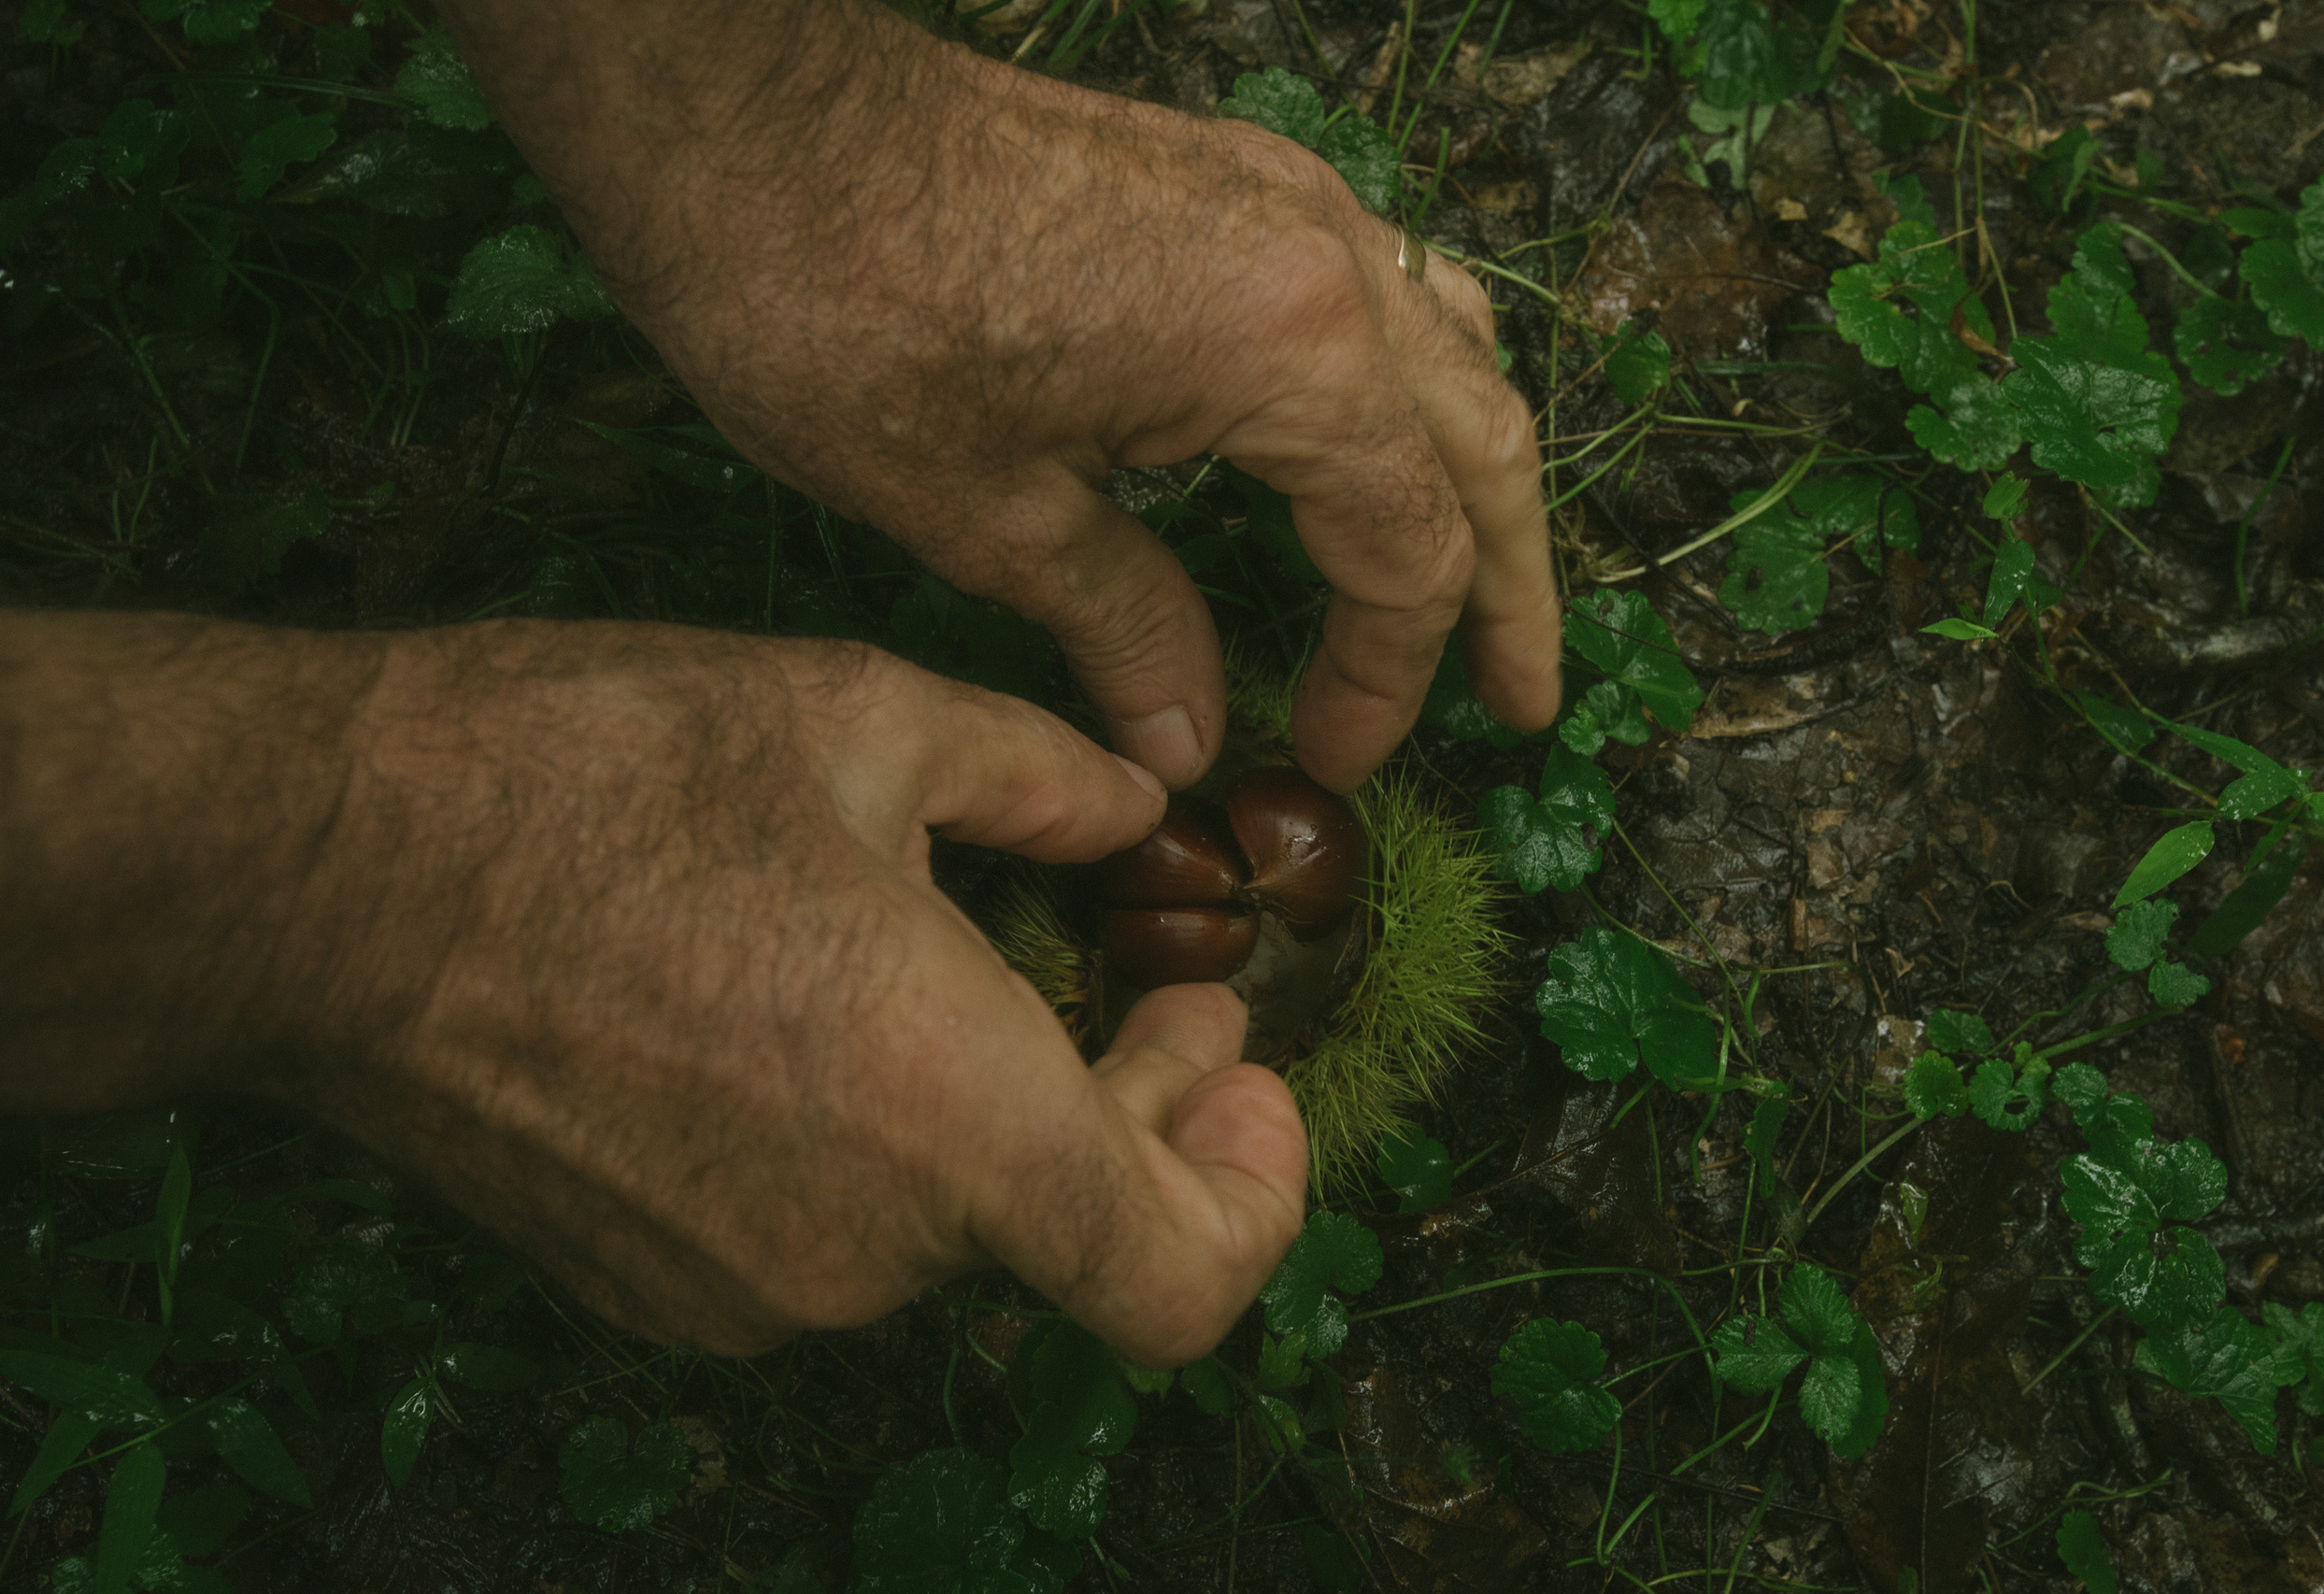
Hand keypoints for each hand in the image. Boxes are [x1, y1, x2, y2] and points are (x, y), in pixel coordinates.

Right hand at [0, 616, 1307, 1363]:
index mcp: (948, 1113)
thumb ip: (1049, 777)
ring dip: (1001, 1111)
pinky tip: (833, 1011)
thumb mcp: (862, 712)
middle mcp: (866, 1244)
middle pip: (1076, 1228)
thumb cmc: (594, 773)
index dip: (1260, 1194)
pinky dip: (884, 1145)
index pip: (1183, 1278)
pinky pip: (836, 1234)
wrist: (322, 873)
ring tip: (965, 961)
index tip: (1242, 1067)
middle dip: (1139, 1103)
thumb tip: (1142, 811)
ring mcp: (753, 1287)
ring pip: (953, 1222)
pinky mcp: (663, 1288)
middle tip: (1150, 972)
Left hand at [439, 0, 1561, 791]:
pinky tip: (1380, 443)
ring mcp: (1290, 202)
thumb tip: (1190, 739)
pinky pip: (1391, 289)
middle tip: (1519, 706)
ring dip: (1477, 481)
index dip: (1384, 679)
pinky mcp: (1237, 179)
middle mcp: (1330, 264)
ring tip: (1480, 587)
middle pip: (1481, 450)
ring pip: (1456, 354)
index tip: (1325, 761)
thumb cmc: (844, 314)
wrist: (754, 118)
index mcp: (1294, 354)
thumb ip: (1121, 625)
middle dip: (1509, 591)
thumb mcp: (986, 512)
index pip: (1407, 553)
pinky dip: (1414, 389)